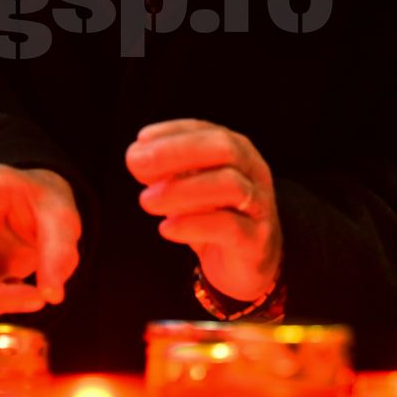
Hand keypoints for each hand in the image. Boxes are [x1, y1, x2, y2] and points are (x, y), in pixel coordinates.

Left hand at [126, 119, 281, 301]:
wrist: (248, 265)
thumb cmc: (215, 217)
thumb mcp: (190, 189)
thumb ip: (168, 172)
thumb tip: (137, 157)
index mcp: (237, 151)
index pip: (206, 131)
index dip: (173, 133)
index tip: (141, 140)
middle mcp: (253, 172)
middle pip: (224, 149)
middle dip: (176, 151)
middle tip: (137, 162)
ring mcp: (260, 205)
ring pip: (229, 185)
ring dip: (181, 189)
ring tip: (146, 200)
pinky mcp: (257, 240)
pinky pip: (229, 227)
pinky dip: (193, 224)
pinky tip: (166, 228)